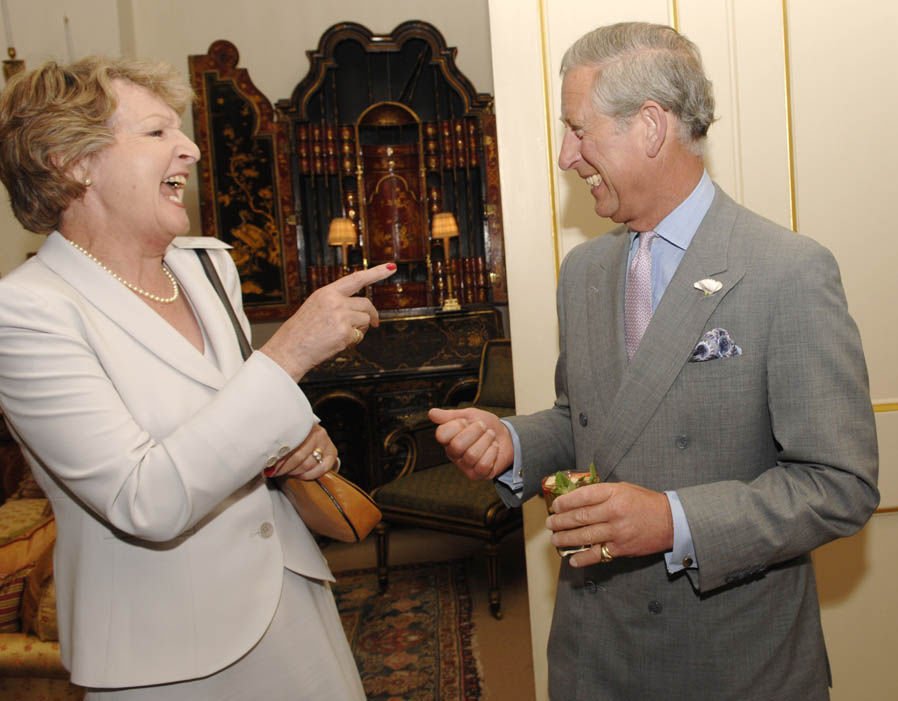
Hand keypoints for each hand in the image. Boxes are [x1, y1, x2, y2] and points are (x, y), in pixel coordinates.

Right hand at [261, 263, 396, 380]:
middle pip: (366, 304)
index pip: (357, 278)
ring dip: (360, 330)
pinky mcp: (345, 332)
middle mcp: (335, 301)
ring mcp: (341, 316)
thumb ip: (337, 303)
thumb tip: (361, 309)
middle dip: (372, 315)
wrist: (289, 350)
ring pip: (365, 321)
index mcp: (327, 292)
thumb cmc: (301, 332)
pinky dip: (353, 341)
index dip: (376, 272)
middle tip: (375, 323)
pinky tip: (337, 343)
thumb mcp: (316, 307)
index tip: (391, 267)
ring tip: (341, 335)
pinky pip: (360, 336)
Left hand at [265, 424, 337, 479]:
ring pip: (308, 464)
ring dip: (294, 472)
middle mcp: (316, 431)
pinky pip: (321, 468)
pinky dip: (309, 475)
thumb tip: (262, 460)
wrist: (313, 437)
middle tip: (274, 472)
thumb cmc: (294, 438)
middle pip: (298, 456)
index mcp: (302, 424)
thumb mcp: (286, 436)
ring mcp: (325, 441)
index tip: (268, 466)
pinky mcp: (332, 452)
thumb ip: (278, 444)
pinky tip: (300, 476)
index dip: (277, 458)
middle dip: (284, 468)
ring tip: (285, 473)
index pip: (289, 443)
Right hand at [429, 407, 513, 479]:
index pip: (441, 434)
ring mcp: (465, 466)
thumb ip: (450, 415)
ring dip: (487, 441)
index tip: (466, 421)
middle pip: (457, 445)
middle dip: (475, 432)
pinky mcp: (478, 474)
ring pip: (472, 455)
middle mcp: (453, 454)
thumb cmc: (485, 426)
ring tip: (490, 437)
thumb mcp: (469, 415)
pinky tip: (493, 448)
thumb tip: (431, 413)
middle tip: (483, 427)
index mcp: (447, 439)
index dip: (457, 425)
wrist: (506, 435)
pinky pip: (483, 465)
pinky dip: (492, 453)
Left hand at [546, 482, 673, 566]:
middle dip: (561, 521)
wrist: (671, 521)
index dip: (565, 502)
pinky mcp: (621, 548)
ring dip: (566, 538)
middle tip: (550, 523)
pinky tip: (572, 559)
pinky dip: (582, 558)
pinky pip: (597, 554)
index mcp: (614, 493)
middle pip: (580, 517)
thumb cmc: (645, 502)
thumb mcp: (624, 489)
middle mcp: (614, 512)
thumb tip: (576, 498)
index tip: (555, 506)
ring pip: (584, 536)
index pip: (583, 496)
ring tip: (555, 539)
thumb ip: (602, 493)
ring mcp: (617, 531)